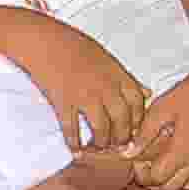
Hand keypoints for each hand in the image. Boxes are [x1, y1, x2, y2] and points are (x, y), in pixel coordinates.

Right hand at [5, 9, 148, 153]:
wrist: (42, 39)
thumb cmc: (73, 45)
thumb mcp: (106, 57)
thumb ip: (127, 78)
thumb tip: (147, 92)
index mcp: (116, 74)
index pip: (138, 102)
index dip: (138, 119)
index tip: (133, 128)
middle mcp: (104, 86)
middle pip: (123, 120)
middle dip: (122, 137)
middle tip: (117, 145)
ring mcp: (84, 95)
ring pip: (102, 129)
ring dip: (101, 142)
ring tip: (98, 147)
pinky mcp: (64, 102)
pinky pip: (72, 129)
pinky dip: (74, 143)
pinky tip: (75, 150)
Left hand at [127, 51, 188, 189]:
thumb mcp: (160, 110)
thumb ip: (143, 135)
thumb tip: (128, 153)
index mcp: (183, 150)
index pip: (157, 178)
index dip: (142, 175)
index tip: (137, 163)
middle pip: (171, 187)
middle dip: (154, 181)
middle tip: (146, 167)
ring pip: (187, 185)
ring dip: (172, 179)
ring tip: (163, 162)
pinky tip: (181, 158)